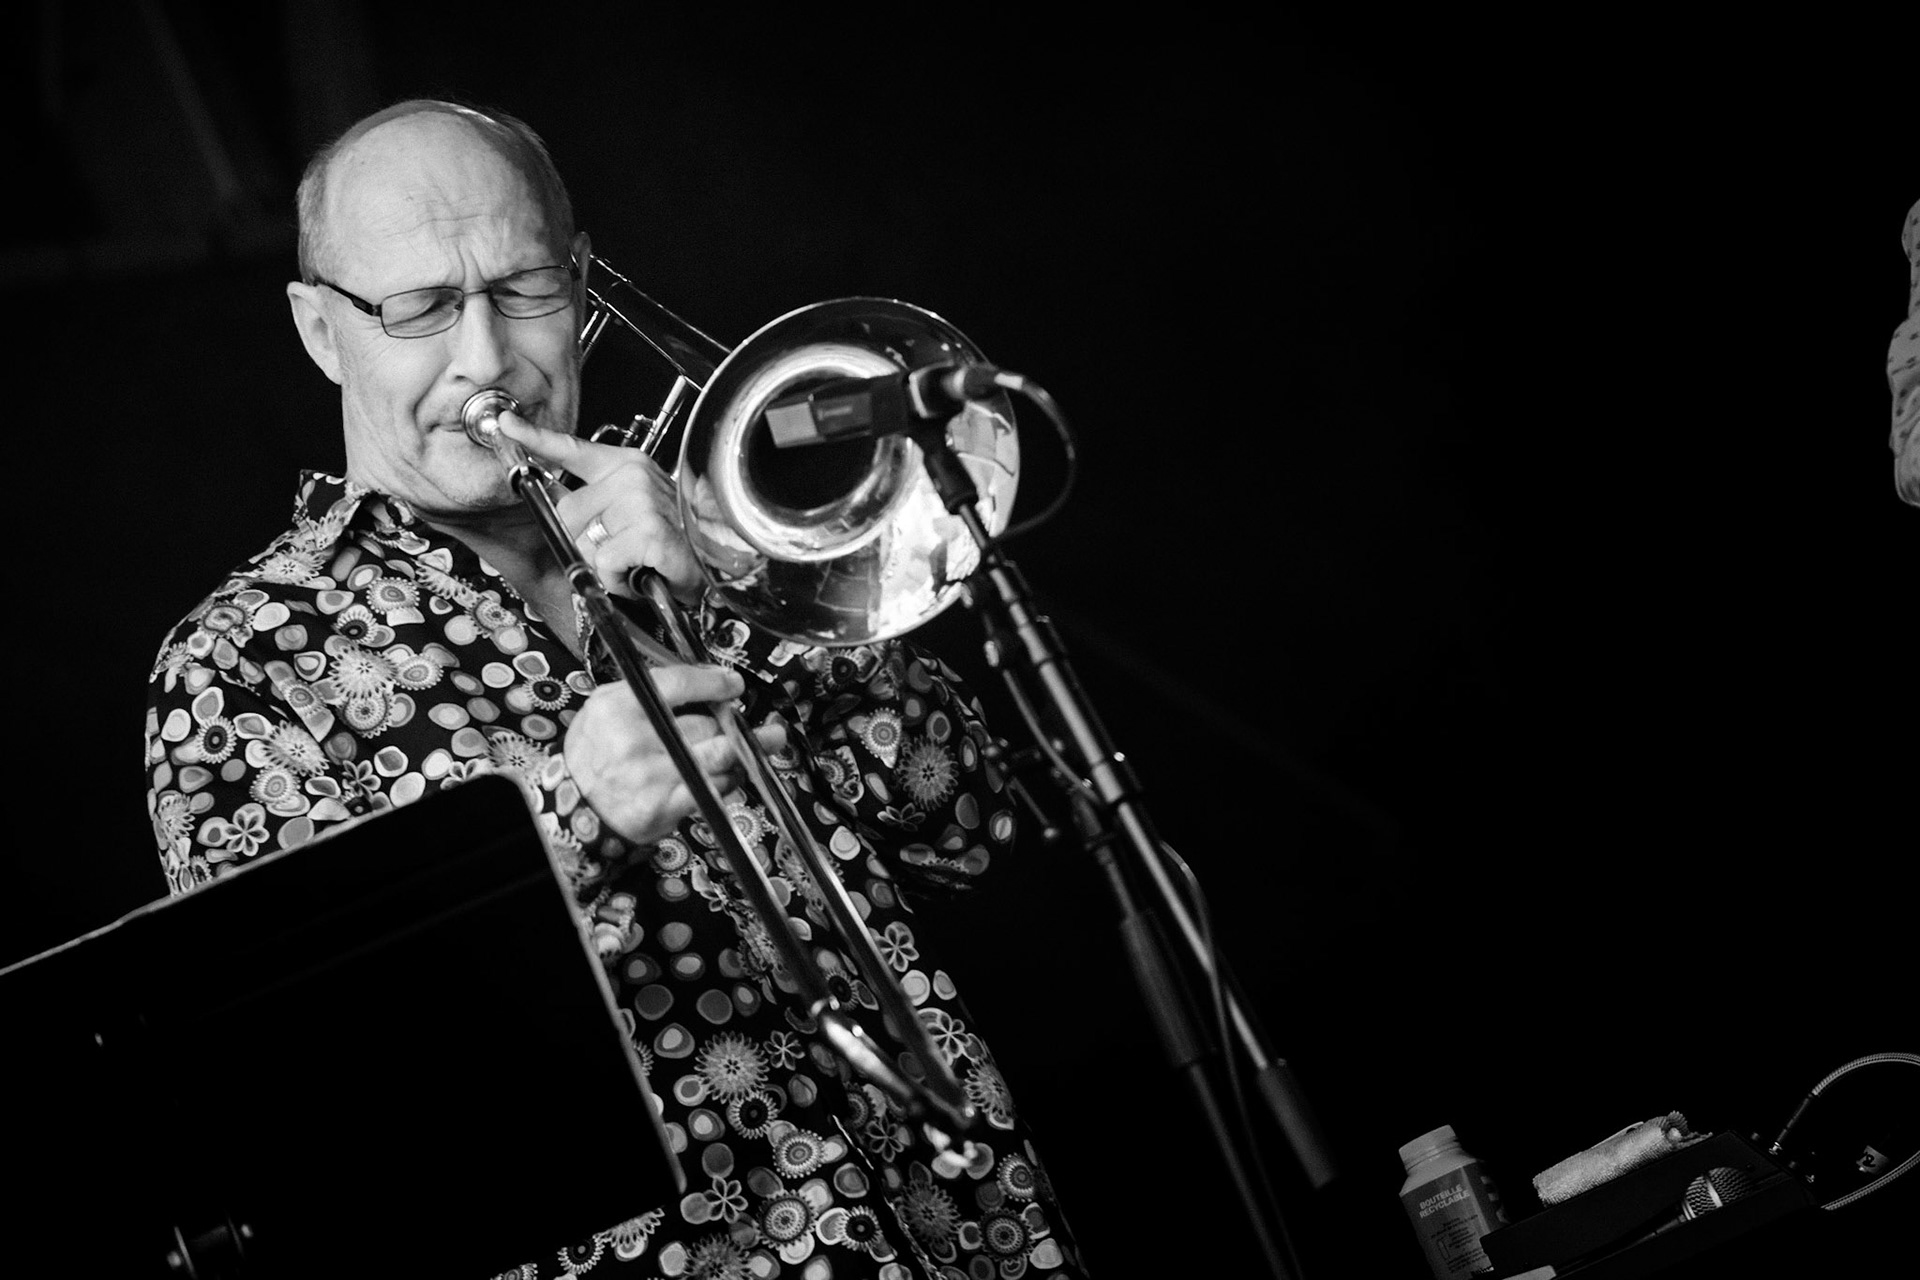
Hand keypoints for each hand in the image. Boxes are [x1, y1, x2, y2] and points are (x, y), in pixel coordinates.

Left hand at [497, 411, 702, 600]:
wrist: (718, 564)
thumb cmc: (676, 540)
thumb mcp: (632, 512)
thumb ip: (595, 505)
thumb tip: (557, 507)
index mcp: (626, 466)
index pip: (572, 449)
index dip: (535, 438)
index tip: (506, 424)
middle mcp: (632, 477)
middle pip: (566, 513)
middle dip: (585, 542)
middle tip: (622, 549)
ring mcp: (640, 502)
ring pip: (585, 544)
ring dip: (606, 565)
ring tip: (637, 560)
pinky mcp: (647, 531)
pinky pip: (605, 564)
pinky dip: (619, 580)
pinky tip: (643, 572)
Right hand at [564, 662, 787, 843]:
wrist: (575, 809)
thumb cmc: (595, 753)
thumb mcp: (608, 705)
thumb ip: (654, 688)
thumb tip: (710, 680)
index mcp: (620, 706)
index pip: (681, 683)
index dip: (716, 682)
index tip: (733, 684)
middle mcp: (635, 740)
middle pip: (707, 722)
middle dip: (727, 723)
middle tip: (735, 723)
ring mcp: (653, 776)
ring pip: (720, 754)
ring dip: (736, 751)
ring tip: (747, 745)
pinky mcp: (666, 806)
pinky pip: (716, 787)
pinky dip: (727, 779)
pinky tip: (726, 774)